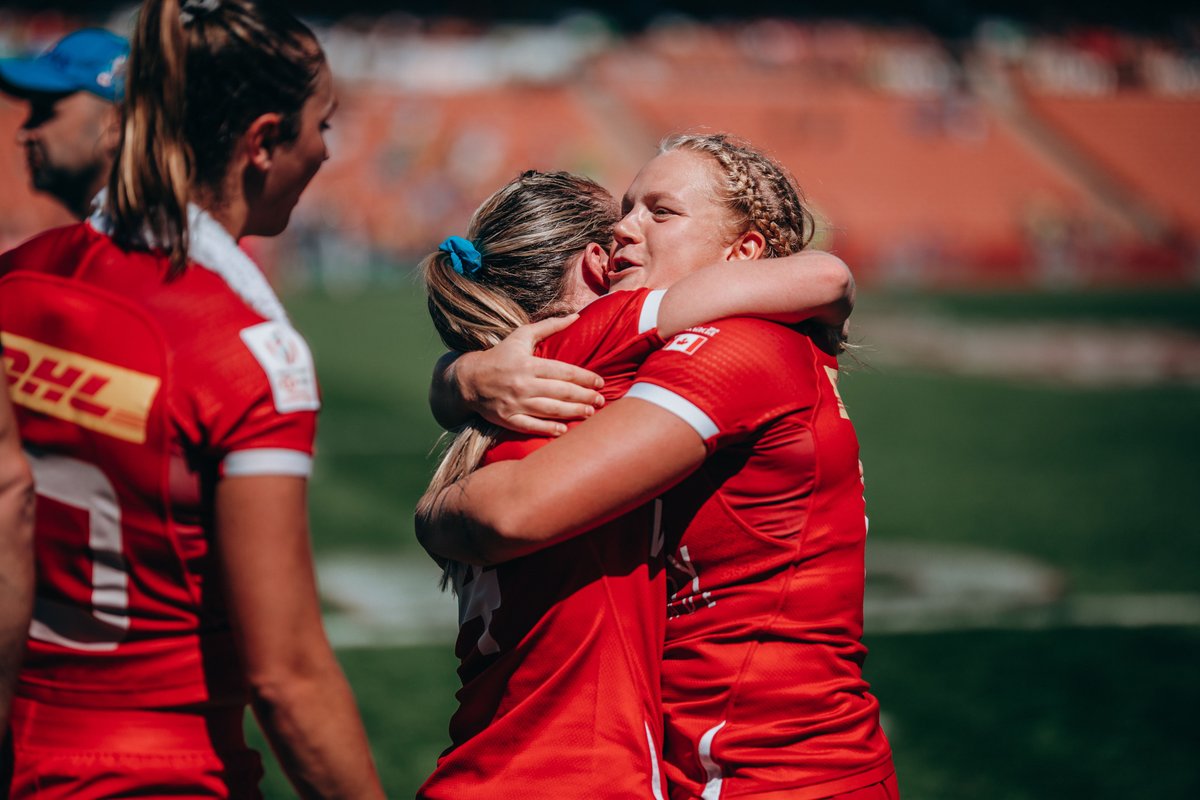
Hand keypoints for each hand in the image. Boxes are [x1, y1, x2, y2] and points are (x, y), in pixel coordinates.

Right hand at [452, 315, 604, 435]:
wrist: (468, 379)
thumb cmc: (500, 355)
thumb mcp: (521, 336)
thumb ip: (549, 326)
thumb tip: (576, 316)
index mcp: (529, 364)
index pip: (564, 372)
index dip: (585, 378)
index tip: (600, 382)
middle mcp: (523, 384)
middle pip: (561, 392)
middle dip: (585, 397)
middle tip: (601, 400)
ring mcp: (515, 403)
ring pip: (550, 410)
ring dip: (573, 412)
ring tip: (590, 413)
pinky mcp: (507, 419)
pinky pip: (530, 426)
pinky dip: (547, 429)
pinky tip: (563, 430)